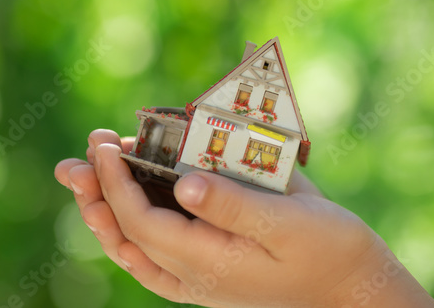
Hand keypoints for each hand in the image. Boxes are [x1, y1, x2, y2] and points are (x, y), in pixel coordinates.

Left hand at [54, 129, 433, 307]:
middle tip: (80, 155)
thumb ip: (234, 204)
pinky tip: (123, 219)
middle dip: (100, 193)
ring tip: (86, 181)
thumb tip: (183, 183)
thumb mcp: (289, 220)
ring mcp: (201, 283)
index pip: (143, 220)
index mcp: (211, 260)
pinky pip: (155, 262)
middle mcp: (196, 277)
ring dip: (106, 214)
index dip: (117, 182)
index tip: (105, 144)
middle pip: (128, 236)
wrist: (353, 289)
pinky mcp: (211, 279)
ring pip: (136, 252)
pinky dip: (131, 236)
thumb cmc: (330, 247)